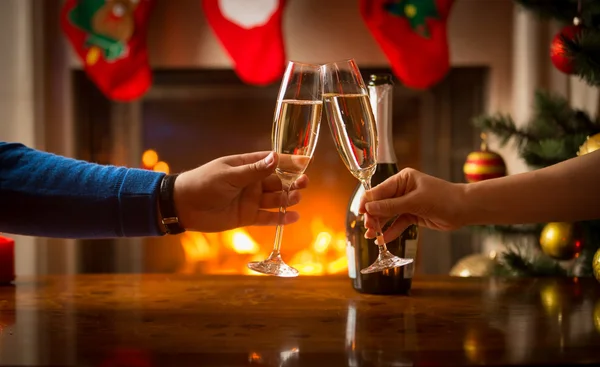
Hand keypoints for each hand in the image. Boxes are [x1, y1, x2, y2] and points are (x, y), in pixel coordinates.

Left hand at [172, 151, 307, 232]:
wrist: (183, 205)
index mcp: (247, 165)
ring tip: (297, 198)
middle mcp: (252, 182)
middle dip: (292, 182)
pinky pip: (267, 217)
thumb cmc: (204, 183)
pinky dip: (281, 218)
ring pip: (275, 199)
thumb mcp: (230, 174)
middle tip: (303, 183)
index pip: (273, 162)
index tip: (306, 162)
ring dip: (288, 198)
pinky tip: (294, 216)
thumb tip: (275, 157)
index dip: (290, 162)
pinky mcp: (247, 216)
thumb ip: (254, 170)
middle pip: (278, 181)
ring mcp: (250, 199)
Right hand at [359, 168, 466, 242]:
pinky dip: (391, 231)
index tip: (360, 214)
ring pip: (388, 215)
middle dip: (373, 216)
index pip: (379, 190)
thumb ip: (391, 206)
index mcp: (402, 179)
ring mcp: (407, 202)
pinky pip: (398, 223)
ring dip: (379, 225)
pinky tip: (383, 240)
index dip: (368, 202)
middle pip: (381, 204)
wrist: (464, 209)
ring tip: (371, 236)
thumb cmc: (442, 198)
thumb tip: (369, 208)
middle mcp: (402, 189)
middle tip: (368, 228)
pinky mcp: (412, 215)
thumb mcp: (415, 201)